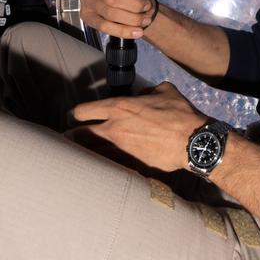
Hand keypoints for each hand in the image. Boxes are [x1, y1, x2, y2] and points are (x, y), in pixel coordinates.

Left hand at [71, 82, 204, 172]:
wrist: (192, 141)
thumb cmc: (179, 113)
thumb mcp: (164, 91)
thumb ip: (147, 92)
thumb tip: (142, 95)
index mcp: (119, 107)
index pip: (84, 111)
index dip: (75, 114)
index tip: (73, 117)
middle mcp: (114, 129)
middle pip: (80, 135)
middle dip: (70, 136)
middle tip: (66, 139)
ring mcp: (120, 150)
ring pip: (91, 153)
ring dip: (83, 154)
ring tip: (76, 156)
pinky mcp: (130, 165)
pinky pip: (108, 165)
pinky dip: (101, 165)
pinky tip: (97, 168)